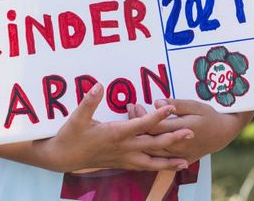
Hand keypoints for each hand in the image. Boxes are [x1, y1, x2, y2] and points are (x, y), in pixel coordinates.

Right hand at [39, 84, 193, 172]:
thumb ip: (89, 101)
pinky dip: (157, 167)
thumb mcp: (77, 117)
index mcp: (115, 134)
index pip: (141, 125)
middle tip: (191, 132)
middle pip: (153, 144)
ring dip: (169, 161)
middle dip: (172, 138)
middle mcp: (123, 148)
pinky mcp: (121, 163)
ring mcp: (123, 158)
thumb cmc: (70, 135)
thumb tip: (98, 85)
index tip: (171, 108)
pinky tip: (165, 168)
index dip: (156, 116)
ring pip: (150, 162)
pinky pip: (143, 167)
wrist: (63, 157)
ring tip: (186, 161)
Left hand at [130, 98, 253, 162]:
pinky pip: (160, 158)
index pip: (155, 125)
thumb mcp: (195, 106)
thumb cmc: (209, 116)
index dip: (141, 116)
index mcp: (181, 129)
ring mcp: (179, 156)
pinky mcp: (180, 161)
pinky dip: (149, 148)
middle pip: (150, 138)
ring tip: (133, 121)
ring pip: (153, 150)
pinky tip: (142, 138)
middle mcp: (178, 145)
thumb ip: (176, 105)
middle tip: (130, 110)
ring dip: (141, 136)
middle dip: (137, 124)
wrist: (223, 133)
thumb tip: (156, 103)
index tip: (134, 105)